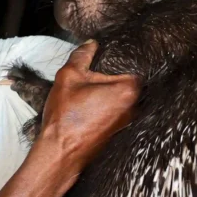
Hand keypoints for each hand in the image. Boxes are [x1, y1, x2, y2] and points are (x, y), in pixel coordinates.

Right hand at [37, 41, 140, 178]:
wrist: (61, 152)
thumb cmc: (66, 118)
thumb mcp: (69, 77)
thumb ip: (81, 56)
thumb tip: (90, 44)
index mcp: (128, 90)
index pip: (135, 64)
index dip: (121, 59)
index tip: (107, 59)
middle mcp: (135, 107)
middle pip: (130, 82)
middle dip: (114, 76)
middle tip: (95, 75)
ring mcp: (129, 122)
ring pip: (124, 98)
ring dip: (111, 93)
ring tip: (91, 91)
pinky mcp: (120, 132)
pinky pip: (118, 112)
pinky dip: (108, 107)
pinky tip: (92, 107)